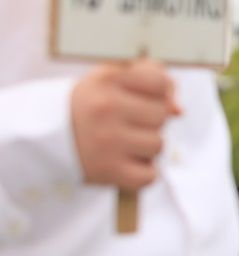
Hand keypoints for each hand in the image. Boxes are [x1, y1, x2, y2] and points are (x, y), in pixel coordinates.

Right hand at [70, 59, 180, 189]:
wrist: (42, 140)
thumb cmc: (89, 106)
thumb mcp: (112, 80)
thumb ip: (153, 81)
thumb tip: (179, 110)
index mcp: (107, 79)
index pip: (159, 81)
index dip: (156, 92)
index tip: (137, 98)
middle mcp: (106, 108)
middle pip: (162, 115)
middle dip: (149, 120)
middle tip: (123, 123)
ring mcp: (107, 140)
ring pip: (159, 144)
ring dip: (145, 147)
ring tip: (120, 144)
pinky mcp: (108, 170)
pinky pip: (150, 176)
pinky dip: (141, 174)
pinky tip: (123, 164)